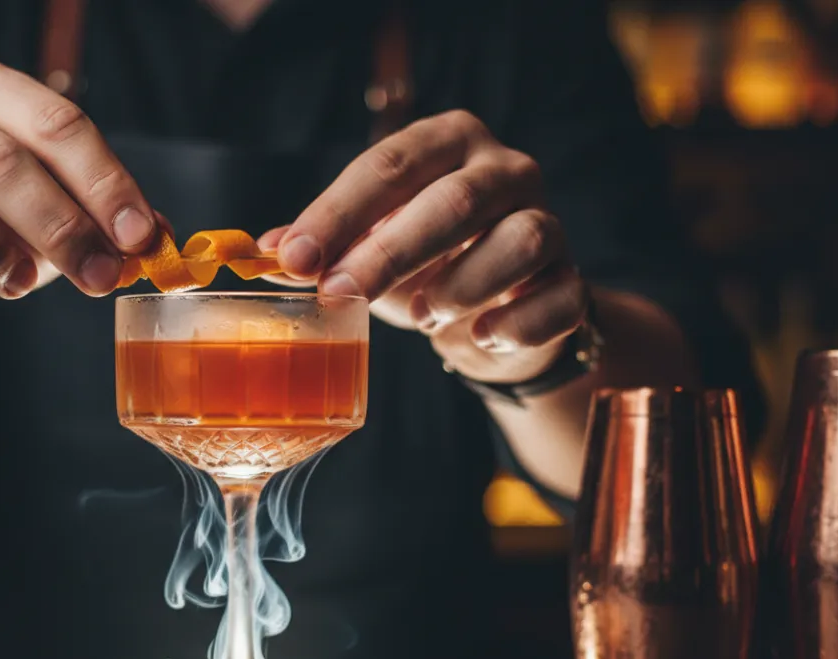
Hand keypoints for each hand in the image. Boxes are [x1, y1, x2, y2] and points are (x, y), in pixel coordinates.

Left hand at [260, 110, 587, 384]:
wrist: (490, 315)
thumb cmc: (419, 267)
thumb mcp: (364, 249)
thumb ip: (320, 248)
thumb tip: (265, 252)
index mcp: (448, 142)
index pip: (390, 164)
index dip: (338, 212)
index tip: (294, 257)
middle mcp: (506, 169)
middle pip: (454, 200)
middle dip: (389, 252)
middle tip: (338, 294)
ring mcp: (548, 221)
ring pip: (519, 240)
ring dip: (461, 286)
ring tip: (425, 313)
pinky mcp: (572, 279)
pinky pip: (560, 298)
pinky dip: (517, 324)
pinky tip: (481, 337)